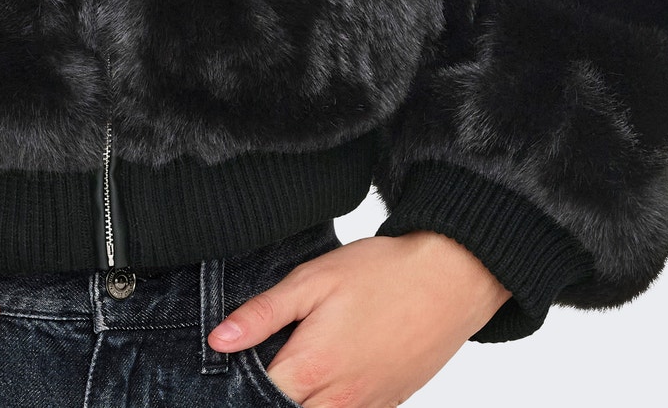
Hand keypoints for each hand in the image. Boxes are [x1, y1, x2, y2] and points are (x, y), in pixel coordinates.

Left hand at [208, 230, 512, 406]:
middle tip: (266, 363)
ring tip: (297, 367)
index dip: (238, 381)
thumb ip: (263, 313)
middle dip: (269, 393)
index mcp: (311, 367)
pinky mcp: (387, 407)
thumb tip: (219, 340)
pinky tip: (326, 378)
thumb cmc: (381, 273)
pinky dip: (332, 402)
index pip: (257, 395)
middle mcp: (338, 400)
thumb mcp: (312, 280)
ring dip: (300, 399)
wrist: (448, 281)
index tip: (231, 365)